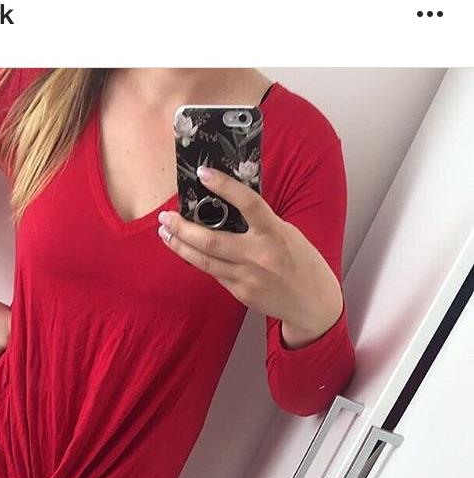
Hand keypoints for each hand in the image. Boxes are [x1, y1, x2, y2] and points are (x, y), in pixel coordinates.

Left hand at [158, 166, 343, 347]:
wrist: (312, 303)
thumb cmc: (301, 262)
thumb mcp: (287, 234)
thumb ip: (260, 223)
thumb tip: (228, 205)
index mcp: (275, 233)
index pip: (248, 203)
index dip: (224, 186)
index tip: (203, 173)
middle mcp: (259, 255)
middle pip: (210, 240)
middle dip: (182, 227)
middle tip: (165, 217)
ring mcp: (248, 277)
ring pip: (204, 261)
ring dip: (180, 245)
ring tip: (165, 233)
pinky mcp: (241, 293)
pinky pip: (215, 274)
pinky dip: (200, 261)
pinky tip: (189, 251)